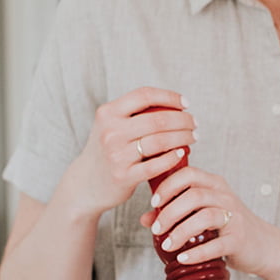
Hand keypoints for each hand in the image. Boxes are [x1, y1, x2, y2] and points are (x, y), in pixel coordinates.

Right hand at [69, 86, 194, 216]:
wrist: (86, 183)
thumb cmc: (107, 151)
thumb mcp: (110, 125)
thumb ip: (132, 113)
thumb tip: (172, 104)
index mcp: (108, 113)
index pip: (144, 95)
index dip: (169, 97)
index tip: (185, 103)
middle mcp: (110, 132)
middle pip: (157, 119)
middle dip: (182, 120)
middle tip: (194, 124)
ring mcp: (116, 155)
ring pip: (160, 141)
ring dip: (182, 138)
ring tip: (193, 138)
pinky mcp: (123, 176)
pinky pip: (155, 165)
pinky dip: (172, 158)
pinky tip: (181, 153)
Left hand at [142, 164, 269, 275]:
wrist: (264, 246)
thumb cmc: (229, 227)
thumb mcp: (203, 214)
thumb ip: (176, 213)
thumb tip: (146, 219)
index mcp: (215, 185)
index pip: (188, 174)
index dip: (168, 186)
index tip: (154, 202)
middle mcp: (225, 197)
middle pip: (194, 195)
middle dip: (169, 212)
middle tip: (156, 229)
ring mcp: (235, 217)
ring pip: (204, 217)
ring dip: (180, 232)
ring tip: (166, 245)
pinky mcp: (238, 239)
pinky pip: (216, 244)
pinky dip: (196, 252)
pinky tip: (182, 258)